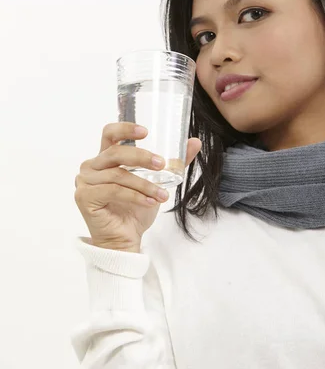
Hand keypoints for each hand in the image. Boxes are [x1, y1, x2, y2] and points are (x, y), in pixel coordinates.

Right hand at [74, 122, 201, 251]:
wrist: (125, 239)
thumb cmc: (136, 209)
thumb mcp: (158, 181)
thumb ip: (173, 162)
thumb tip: (195, 142)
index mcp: (105, 157)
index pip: (110, 133)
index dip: (125, 129)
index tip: (146, 132)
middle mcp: (91, 166)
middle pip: (116, 153)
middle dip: (142, 157)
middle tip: (162, 164)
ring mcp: (85, 181)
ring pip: (118, 175)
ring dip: (144, 184)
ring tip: (162, 195)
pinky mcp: (85, 197)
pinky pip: (114, 191)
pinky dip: (135, 196)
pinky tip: (150, 202)